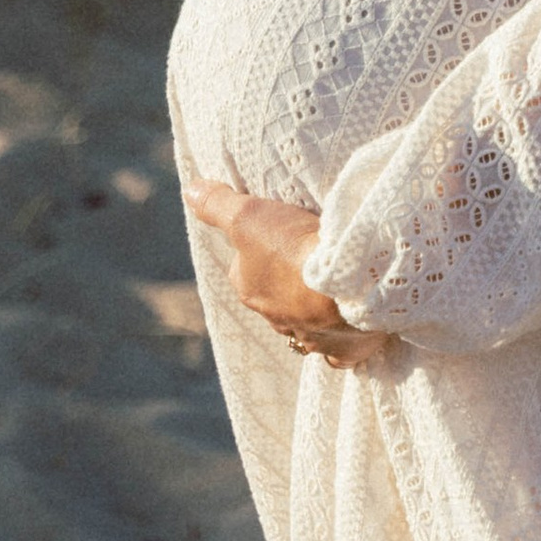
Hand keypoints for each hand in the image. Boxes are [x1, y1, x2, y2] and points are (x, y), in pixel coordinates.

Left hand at [187, 182, 394, 368]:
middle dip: (288, 283)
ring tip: (333, 290)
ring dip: (314, 311)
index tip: (280, 235)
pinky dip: (339, 340)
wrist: (349, 284)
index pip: (245, 270)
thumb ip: (217, 204)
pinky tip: (350, 324)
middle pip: (276, 298)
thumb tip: (190, 190)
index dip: (260, 251)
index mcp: (250, 290)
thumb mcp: (248, 216)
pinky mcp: (343, 350)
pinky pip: (336, 350)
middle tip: (310, 257)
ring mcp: (310, 338)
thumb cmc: (293, 249)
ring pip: (305, 325)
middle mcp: (275, 319)